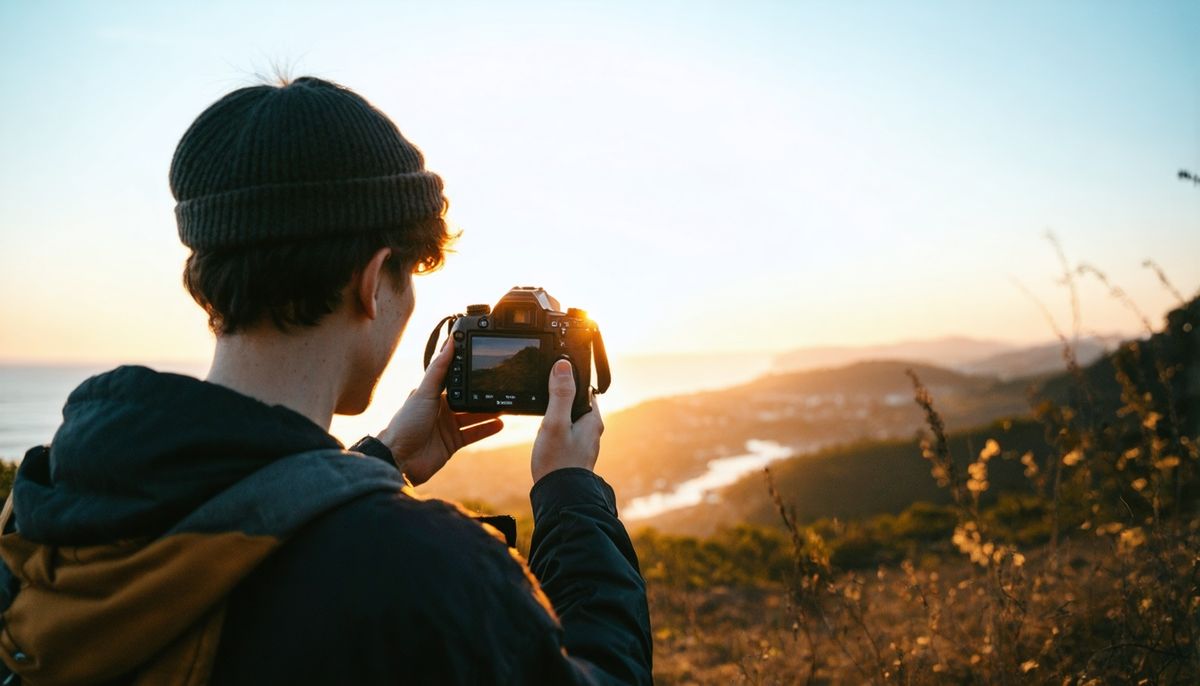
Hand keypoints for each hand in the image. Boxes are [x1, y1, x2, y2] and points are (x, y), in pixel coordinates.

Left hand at [376, 339, 503, 485]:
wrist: (400, 458)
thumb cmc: (406, 423)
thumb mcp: (424, 392)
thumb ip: (438, 368)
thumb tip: (450, 342)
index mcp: (433, 395)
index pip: (455, 380)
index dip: (468, 373)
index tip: (484, 364)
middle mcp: (441, 409)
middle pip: (467, 399)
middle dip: (483, 394)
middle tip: (499, 387)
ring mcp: (447, 427)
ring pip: (473, 416)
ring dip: (488, 412)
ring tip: (504, 406)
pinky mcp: (453, 443)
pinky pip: (474, 434)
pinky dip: (487, 429)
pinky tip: (499, 423)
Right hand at [531, 359, 603, 482]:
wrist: (560, 498)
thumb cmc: (558, 461)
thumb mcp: (555, 422)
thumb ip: (560, 394)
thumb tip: (563, 367)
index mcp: (592, 420)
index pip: (584, 390)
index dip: (569, 382)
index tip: (554, 380)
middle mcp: (592, 431)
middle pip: (576, 405)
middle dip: (559, 403)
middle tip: (544, 409)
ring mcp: (584, 444)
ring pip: (570, 421)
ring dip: (556, 419)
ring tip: (544, 430)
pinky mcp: (575, 455)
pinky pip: (565, 436)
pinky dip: (555, 434)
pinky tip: (546, 442)